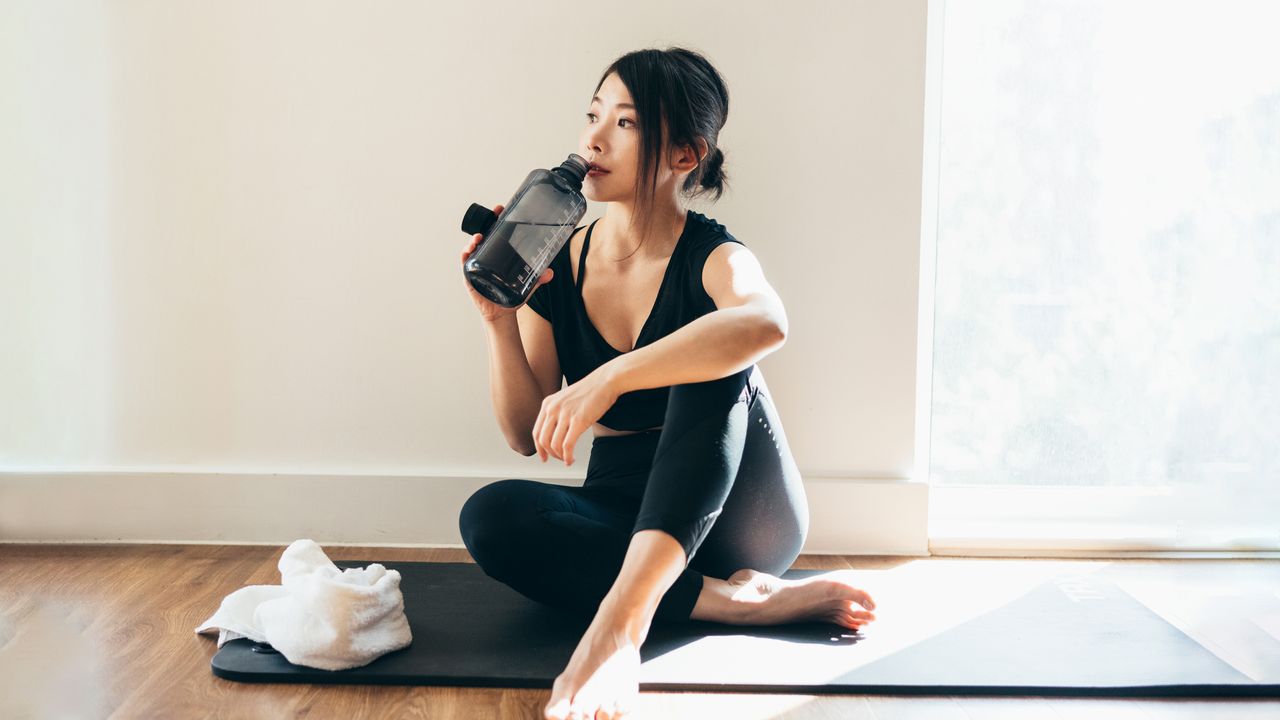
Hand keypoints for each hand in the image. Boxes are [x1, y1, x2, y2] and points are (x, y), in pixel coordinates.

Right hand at [460, 203, 553, 322]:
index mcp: (499, 255)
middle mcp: (487, 257)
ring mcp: (478, 266)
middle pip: (484, 236)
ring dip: (474, 240)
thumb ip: (538, 278)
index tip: (501, 209)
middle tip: (492, 216)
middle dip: (485, 224)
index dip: (497, 220)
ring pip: (473, 248)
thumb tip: (550, 272)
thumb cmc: (511, 295)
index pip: (497, 233)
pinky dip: (465, 257)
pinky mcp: (471, 277)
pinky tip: (467, 252)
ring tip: (479, 237)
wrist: (501, 313)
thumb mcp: (527, 285)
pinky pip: (465, 264)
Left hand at [532, 369, 619, 465]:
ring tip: (568, 459)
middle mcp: (553, 409)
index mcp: (547, 404)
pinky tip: (571, 459)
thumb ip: (557, 412)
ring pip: (554, 445)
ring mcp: (565, 415)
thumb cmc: (589, 392)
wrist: (605, 381)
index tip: (544, 457)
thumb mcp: (565, 399)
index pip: (536, 432)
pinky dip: (567, 456)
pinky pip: (567, 445)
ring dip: (560, 456)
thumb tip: (555, 433)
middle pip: (543, 440)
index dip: (539, 448)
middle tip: (558, 459)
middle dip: (549, 454)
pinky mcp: (578, 421)